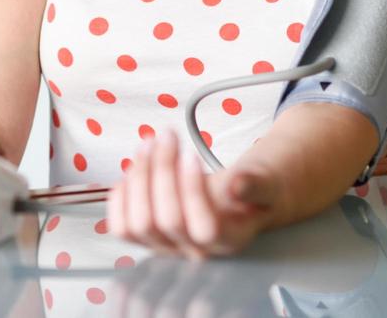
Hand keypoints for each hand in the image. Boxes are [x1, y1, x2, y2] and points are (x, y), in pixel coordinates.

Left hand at [106, 131, 281, 258]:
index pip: (205, 229)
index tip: (191, 155)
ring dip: (139, 176)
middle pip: (167, 222)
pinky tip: (136, 165)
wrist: (238, 199)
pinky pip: (121, 227)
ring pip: (139, 224)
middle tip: (168, 135)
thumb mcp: (265, 183)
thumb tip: (237, 187)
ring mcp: (167, 247)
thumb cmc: (252, 190)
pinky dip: (122, 193)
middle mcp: (194, 251)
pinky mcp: (146, 238)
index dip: (193, 191)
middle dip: (162, 172)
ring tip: (150, 142)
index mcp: (228, 241)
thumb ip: (257, 185)